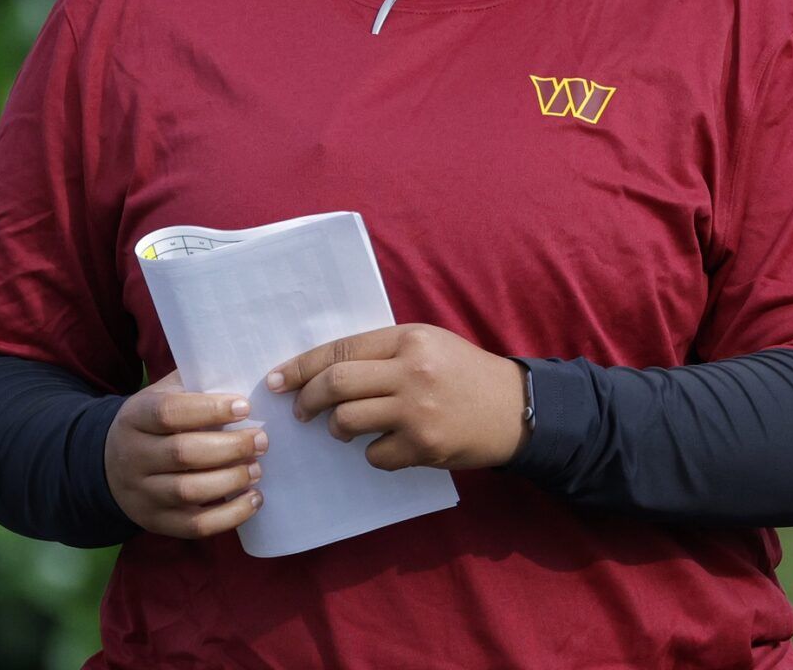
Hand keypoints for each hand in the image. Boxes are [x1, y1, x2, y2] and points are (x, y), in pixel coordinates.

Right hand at [104, 368, 266, 538]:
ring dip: (231, 480)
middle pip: (183, 454)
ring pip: (188, 491)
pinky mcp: (156, 522)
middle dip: (230, 447)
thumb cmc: (154, 423)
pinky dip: (229, 516)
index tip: (245, 406)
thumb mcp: (162, 395)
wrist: (109, 466)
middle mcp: (133, 457)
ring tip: (258, 468)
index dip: (209, 409)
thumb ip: (194, 383)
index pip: (169, 413)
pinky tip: (254, 499)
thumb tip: (244, 371)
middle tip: (262, 440)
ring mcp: (142, 494)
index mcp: (135, 418)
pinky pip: (194, 526)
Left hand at [267, 324, 528, 471]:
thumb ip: (384, 352)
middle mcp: (412, 371)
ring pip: (348, 421)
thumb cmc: (466, 374)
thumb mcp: (429, 345)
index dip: (301, 367)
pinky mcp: (424, 445)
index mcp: (409, 338)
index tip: (276, 380)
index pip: (341, 350)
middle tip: (301, 412)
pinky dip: (374, 454)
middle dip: (307, 400)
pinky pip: (375, 455)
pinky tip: (390, 446)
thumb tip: (325, 371)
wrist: (516, 409)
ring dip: (338, 429)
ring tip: (345, 429)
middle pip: (336, 384)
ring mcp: (418, 410)